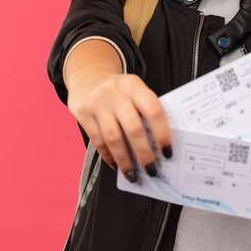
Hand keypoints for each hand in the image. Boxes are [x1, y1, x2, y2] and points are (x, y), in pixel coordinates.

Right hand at [67, 68, 172, 182]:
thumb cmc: (119, 90)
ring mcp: (97, 103)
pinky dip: (108, 156)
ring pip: (114, 138)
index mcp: (134, 85)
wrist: (87, 76)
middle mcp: (115, 93)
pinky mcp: (82, 113)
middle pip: (133, 128)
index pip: (154, 111)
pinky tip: (116, 164)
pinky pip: (97, 141)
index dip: (163, 134)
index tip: (167, 153)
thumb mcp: (134, 91)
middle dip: (144, 153)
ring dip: (125, 160)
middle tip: (151, 170)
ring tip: (133, 174)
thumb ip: (145, 111)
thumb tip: (158, 146)